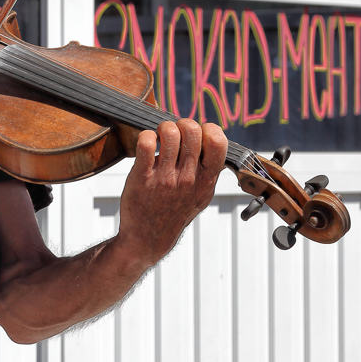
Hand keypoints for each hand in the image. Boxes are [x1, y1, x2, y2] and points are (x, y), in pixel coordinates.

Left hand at [117, 119, 227, 262]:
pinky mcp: (142, 178)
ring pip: (169, 133)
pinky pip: (145, 144)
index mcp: (206, 180)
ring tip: (159, 137)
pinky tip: (146, 144)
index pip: (218, 143)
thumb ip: (209, 171)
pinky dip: (146, 136)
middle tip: (173, 133)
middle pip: (192, 131)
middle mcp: (188, 178)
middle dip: (182, 124)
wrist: (148, 238)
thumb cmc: (174, 212)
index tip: (197, 135)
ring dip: (163, 128)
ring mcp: (165, 178)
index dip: (208, 129)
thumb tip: (214, 141)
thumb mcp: (201, 196)